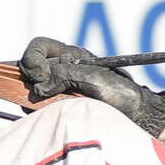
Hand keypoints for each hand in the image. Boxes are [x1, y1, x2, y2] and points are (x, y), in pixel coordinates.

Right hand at [18, 36, 164, 135]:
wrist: (136, 118)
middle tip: (45, 92)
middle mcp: (60, 70)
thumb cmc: (120, 93)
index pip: (39, 47)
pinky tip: (53, 113)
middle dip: (31, 78)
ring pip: (29, 88)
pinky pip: (36, 107)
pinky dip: (38, 110)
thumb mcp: (92, 78)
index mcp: (70, 56)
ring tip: (55, 105)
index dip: (33, 58)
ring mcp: (56, 90)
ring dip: (35, 97)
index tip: (42, 75)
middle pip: (28, 67)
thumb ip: (63, 75)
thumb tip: (37, 89)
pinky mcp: (56, 109)